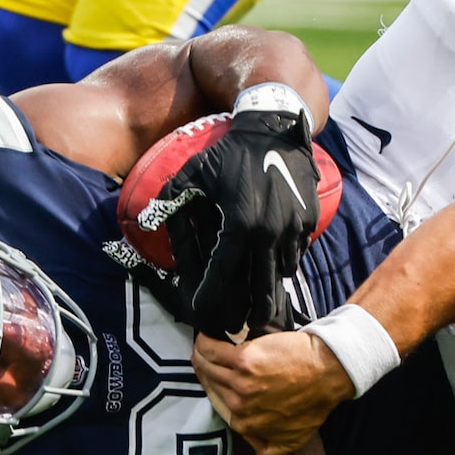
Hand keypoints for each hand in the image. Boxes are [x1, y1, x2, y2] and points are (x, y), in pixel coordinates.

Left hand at [143, 104, 319, 337]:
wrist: (276, 129)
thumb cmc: (233, 151)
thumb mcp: (197, 170)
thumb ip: (171, 197)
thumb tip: (145, 219)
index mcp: (239, 224)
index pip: (222, 272)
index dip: (210, 294)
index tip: (201, 312)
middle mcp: (268, 232)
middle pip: (261, 285)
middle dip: (252, 309)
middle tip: (244, 325)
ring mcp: (293, 227)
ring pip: (283, 270)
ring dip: (272, 283)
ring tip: (263, 299)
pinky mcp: (309, 220)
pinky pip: (297, 250)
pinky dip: (287, 258)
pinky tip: (277, 262)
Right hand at [195, 329, 350, 454]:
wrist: (330, 371)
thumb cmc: (315, 400)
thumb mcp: (292, 438)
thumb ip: (268, 449)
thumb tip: (254, 449)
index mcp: (244, 424)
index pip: (217, 403)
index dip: (214, 387)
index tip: (213, 375)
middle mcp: (238, 405)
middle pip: (210, 383)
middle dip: (205, 370)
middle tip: (206, 357)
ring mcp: (239, 382)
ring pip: (208, 366)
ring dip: (201, 355)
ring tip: (203, 346)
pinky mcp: (244, 359)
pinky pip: (214, 350)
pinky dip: (206, 343)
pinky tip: (205, 337)